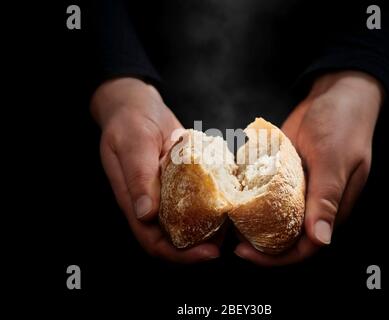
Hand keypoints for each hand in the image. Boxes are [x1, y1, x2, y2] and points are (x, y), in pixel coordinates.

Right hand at [91, 77, 219, 262]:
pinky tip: (233, 197)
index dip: (179, 255)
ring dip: (213, 226)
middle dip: (202, 246)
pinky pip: (199, 198)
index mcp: (136, 203)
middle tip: (229, 240)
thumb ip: (138, 178)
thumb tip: (146, 215)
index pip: (153, 242)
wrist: (138, 105)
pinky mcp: (184, 180)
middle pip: (176, 239)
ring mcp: (169, 193)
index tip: (208, 253)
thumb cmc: (128, 123)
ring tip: (235, 221)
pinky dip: (215, 201)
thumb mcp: (132, 145)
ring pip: (190, 221)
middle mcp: (154, 204)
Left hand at [234, 71, 382, 265]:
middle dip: (256, 243)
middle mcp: (311, 205)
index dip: (275, 257)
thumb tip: (321, 240)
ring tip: (223, 219)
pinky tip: (228, 193)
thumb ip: (327, 199)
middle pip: (283, 237)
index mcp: (329, 210)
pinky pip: (264, 191)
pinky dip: (249, 195)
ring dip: (249, 221)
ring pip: (272, 216)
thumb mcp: (334, 161)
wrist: (334, 95)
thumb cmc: (342, 125)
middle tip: (228, 239)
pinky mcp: (282, 174)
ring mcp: (296, 189)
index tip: (245, 253)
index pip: (303, 248)